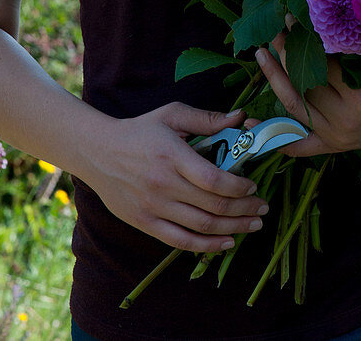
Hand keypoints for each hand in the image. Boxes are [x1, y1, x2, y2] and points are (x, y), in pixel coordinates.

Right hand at [87, 104, 268, 253]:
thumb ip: (207, 119)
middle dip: (244, 210)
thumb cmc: (140, 130)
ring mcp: (153, 207)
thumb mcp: (172, 115)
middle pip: (212, 206)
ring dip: (233, 229)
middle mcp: (164, 185)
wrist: (98, 152)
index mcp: (172, 156)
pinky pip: (181, 242)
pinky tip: (225, 242)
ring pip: (201, 227)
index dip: (239, 187)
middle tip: (263, 208)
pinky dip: (206, 246)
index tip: (253, 186)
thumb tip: (241, 117)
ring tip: (253, 226)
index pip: (213, 180)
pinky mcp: (145, 223)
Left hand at [255, 38, 360, 157]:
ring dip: (275, 82)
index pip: (323, 67)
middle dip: (286, 57)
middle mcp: (343, 123)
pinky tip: (253, 124)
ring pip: (295, 109)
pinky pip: (301, 145)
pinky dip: (277, 138)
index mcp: (360, 103)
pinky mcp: (334, 144)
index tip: (292, 18)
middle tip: (273, 32)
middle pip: (304, 87)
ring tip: (262, 54)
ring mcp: (336, 136)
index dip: (305, 43)